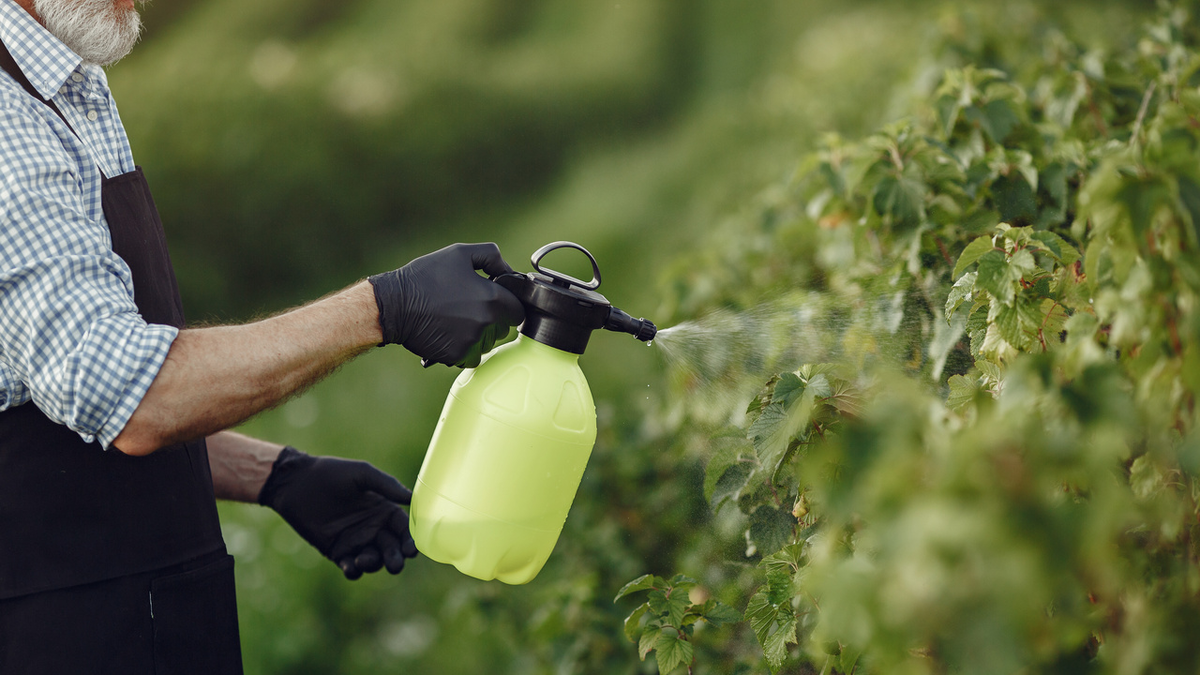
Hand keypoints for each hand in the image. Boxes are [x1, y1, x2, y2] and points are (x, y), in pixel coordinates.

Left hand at [257, 447, 417, 578]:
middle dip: (396, 558)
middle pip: (392, 549)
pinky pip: (350, 566)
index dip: (410, 540)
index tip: (412, 550)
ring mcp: (355, 541)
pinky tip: (351, 566)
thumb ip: (386, 485)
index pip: (403, 529)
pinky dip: (353, 570)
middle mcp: (373, 527)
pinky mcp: (337, 551)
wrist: (296, 483)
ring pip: (373, 560)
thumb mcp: (361, 473)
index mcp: (383, 510)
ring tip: (364, 559)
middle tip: (395, 565)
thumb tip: (411, 496)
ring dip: (374, 564)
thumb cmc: (330, 473)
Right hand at [369, 242, 525, 366]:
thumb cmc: (426, 277)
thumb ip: (492, 256)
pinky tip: (449, 333)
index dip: (508, 304)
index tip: (495, 301)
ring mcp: (471, 343)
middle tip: (469, 307)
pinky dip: (464, 348)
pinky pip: (471, 356)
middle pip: (503, 328)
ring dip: (479, 335)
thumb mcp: (460, 253)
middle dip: (493, 320)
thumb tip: (509, 271)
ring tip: (456, 320)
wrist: (394, 305)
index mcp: (492, 299)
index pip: (518, 310)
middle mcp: (486, 323)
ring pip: (487, 344)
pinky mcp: (457, 356)